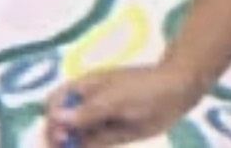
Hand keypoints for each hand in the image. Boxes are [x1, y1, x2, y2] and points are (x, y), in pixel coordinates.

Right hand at [43, 64, 202, 146]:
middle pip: (59, 122)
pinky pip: (90, 143)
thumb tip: (55, 117)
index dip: (52, 117)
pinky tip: (86, 147)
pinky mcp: (110, 133)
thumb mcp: (116, 99)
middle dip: (57, 136)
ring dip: (71, 144)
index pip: (54, 102)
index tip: (61, 131)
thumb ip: (87, 111)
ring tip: (90, 141)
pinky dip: (84, 147)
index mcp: (84, 88)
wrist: (178, 92)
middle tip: (67, 145)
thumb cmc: (146, 88)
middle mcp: (87, 104)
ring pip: (73, 136)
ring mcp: (98, 119)